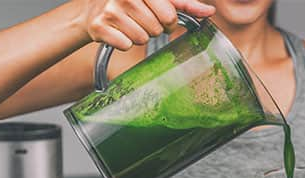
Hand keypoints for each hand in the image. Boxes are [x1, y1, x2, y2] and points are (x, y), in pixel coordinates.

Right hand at [83, 0, 214, 49]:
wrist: (94, 11)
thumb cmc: (132, 4)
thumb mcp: (158, 0)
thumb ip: (184, 5)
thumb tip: (210, 11)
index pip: (169, 14)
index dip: (168, 21)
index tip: (160, 17)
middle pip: (156, 29)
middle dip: (153, 29)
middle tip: (142, 22)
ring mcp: (111, 11)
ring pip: (141, 39)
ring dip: (139, 37)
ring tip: (129, 26)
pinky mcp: (99, 27)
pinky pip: (126, 45)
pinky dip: (124, 43)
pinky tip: (118, 33)